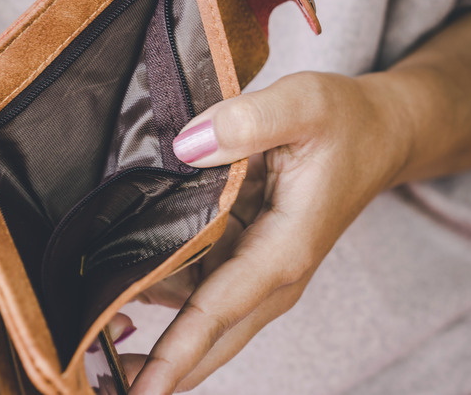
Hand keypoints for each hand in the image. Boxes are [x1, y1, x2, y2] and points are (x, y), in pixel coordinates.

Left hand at [126, 72, 411, 392]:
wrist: (376, 134)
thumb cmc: (345, 122)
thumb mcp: (303, 105)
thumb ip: (249, 121)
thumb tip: (186, 145)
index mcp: (284, 250)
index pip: (219, 312)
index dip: (175, 353)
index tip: (138, 391)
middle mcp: (270, 275)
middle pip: (208, 338)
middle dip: (157, 366)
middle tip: (95, 379)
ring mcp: (256, 270)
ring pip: (197, 315)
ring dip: (152, 330)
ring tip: (94, 336)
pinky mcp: (244, 256)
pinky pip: (197, 284)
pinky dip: (162, 289)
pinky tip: (121, 280)